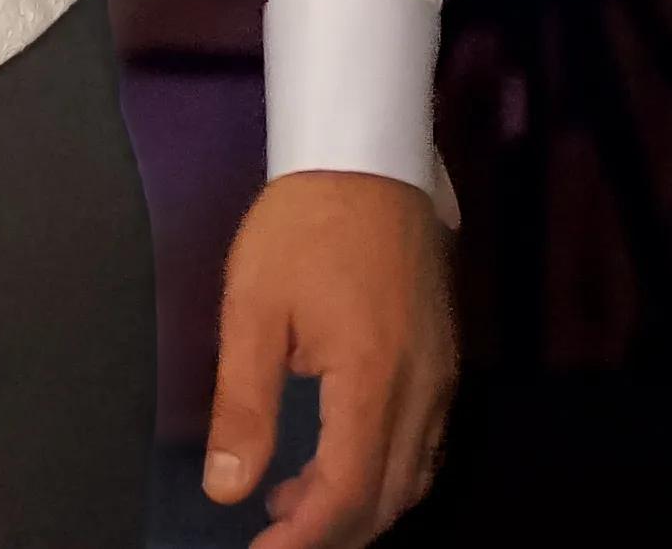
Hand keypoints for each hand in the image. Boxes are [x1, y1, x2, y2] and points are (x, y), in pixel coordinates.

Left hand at [205, 167, 453, 548]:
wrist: (366, 159)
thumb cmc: (303, 225)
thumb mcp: (253, 309)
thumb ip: (243, 405)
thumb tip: (228, 488)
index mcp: (372, 380)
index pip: (348, 493)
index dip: (306, 539)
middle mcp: (420, 390)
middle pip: (387, 499)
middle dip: (331, 533)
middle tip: (271, 536)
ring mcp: (440, 378)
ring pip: (412, 478)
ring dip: (358, 507)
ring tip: (291, 501)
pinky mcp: (443, 363)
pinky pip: (424, 445)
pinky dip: (384, 473)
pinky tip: (337, 460)